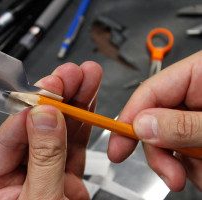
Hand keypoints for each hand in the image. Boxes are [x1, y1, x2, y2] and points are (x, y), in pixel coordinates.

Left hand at [0, 61, 101, 198]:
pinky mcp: (63, 177)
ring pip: (58, 131)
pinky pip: (73, 145)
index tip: (51, 88)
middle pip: (35, 127)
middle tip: (70, 74)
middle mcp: (14, 174)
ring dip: (74, 103)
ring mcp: (41, 174)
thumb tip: (45, 116)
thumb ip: (44, 158)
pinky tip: (88, 102)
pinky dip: (84, 124)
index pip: (8, 134)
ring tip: (86, 79)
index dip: (32, 108)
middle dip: (56, 96)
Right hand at [108, 51, 201, 190]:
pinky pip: (187, 149)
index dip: (129, 119)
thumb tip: (142, 126)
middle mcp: (196, 91)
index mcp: (200, 72)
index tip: (117, 146)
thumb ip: (182, 123)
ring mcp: (199, 112)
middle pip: (156, 120)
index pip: (149, 91)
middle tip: (170, 174)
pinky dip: (192, 166)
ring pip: (171, 139)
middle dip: (159, 151)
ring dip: (179, 164)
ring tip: (199, 175)